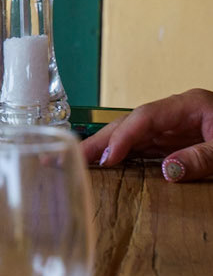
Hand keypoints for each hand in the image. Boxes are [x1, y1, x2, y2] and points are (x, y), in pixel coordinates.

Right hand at [83, 90, 212, 179]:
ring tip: (82, 161)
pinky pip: (143, 147)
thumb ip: (200, 158)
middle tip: (75, 155)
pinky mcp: (175, 143)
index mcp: (189, 105)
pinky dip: (124, 156)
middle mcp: (175, 114)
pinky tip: (108, 164)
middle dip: (102, 139)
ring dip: (107, 147)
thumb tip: (169, 170)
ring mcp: (173, 128)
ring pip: (133, 135)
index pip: (145, 116)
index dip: (123, 136)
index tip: (108, 158)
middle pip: (131, 122)